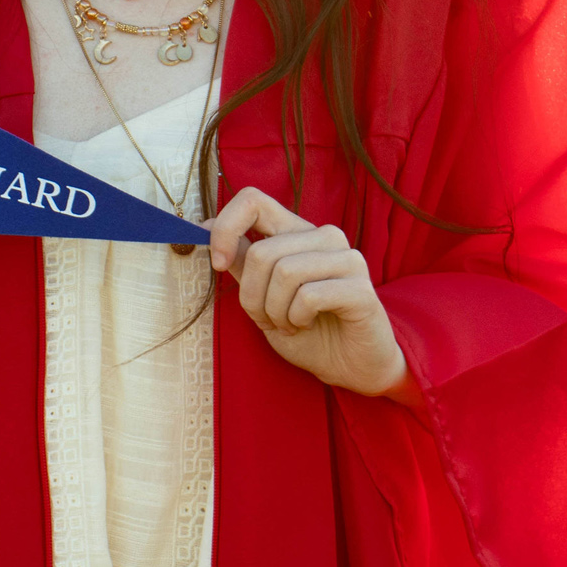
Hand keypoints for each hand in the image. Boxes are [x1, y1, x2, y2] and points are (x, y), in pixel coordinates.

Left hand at [205, 187, 406, 395]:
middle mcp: (324, 237)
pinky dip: (297, 319)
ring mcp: (347, 259)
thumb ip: (242, 262)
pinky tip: (306, 325)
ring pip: (284, 272)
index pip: (253, 200)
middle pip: (262, 252)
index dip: (226, 228)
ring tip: (288, 325)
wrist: (349, 365)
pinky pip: (309, 296)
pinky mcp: (361, 288)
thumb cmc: (307, 329)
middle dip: (251, 297)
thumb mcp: (262, 295)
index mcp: (297, 232)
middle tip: (266, 319)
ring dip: (275, 311)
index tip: (218, 263)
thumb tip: (205, 229)